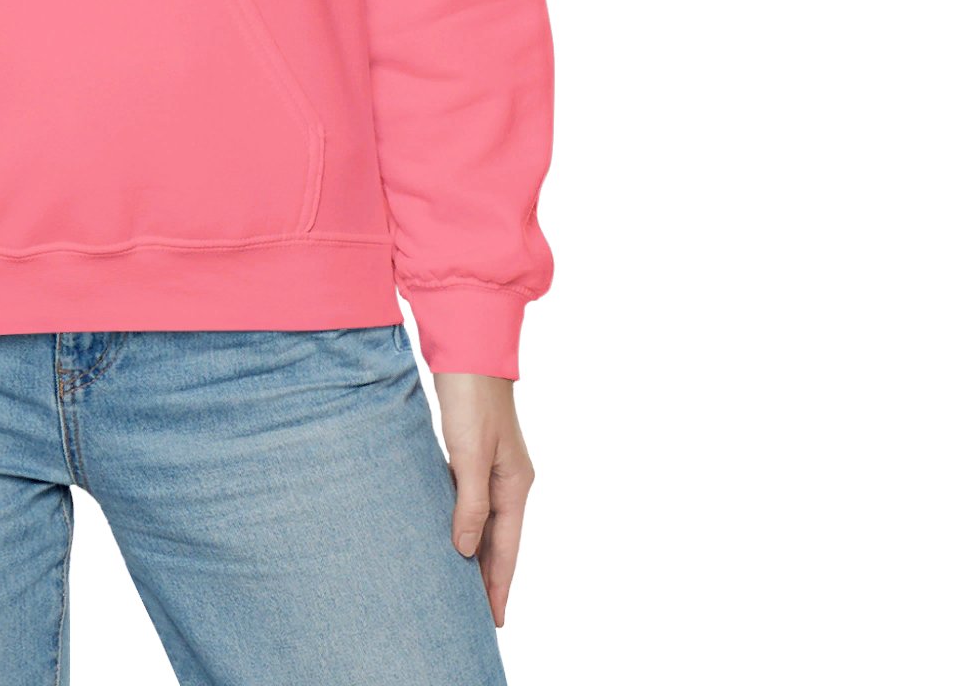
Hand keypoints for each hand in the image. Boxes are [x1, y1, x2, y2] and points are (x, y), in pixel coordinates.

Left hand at [429, 371, 534, 626]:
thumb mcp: (469, 453)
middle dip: (490, 576)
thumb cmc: (471, 396)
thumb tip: (466, 550)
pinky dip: (466, 521)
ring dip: (477, 550)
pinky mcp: (475, 450)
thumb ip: (469, 503)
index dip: (498, 585)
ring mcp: (493, 464)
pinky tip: (452, 530)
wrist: (469, 345)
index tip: (493, 621)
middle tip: (476, 614)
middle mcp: (509, 478)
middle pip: (500, 539)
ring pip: (486, 520)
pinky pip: (473, 499)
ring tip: (463, 582)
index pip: (507, 548)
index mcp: (515, 484)